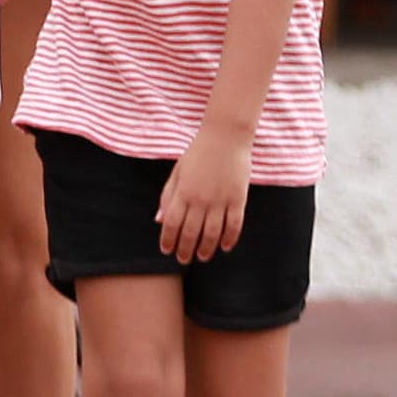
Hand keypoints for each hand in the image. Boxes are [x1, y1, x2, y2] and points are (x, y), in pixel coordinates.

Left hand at [157, 127, 251, 264]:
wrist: (225, 136)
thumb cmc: (198, 153)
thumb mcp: (178, 172)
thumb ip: (168, 196)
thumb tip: (158, 220)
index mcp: (183, 191)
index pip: (172, 224)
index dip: (168, 240)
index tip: (167, 251)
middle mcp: (200, 199)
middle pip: (191, 233)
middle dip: (185, 249)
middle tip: (183, 260)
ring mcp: (220, 200)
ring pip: (212, 233)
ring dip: (206, 248)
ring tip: (202, 257)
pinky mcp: (238, 198)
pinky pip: (234, 225)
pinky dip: (230, 238)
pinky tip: (225, 247)